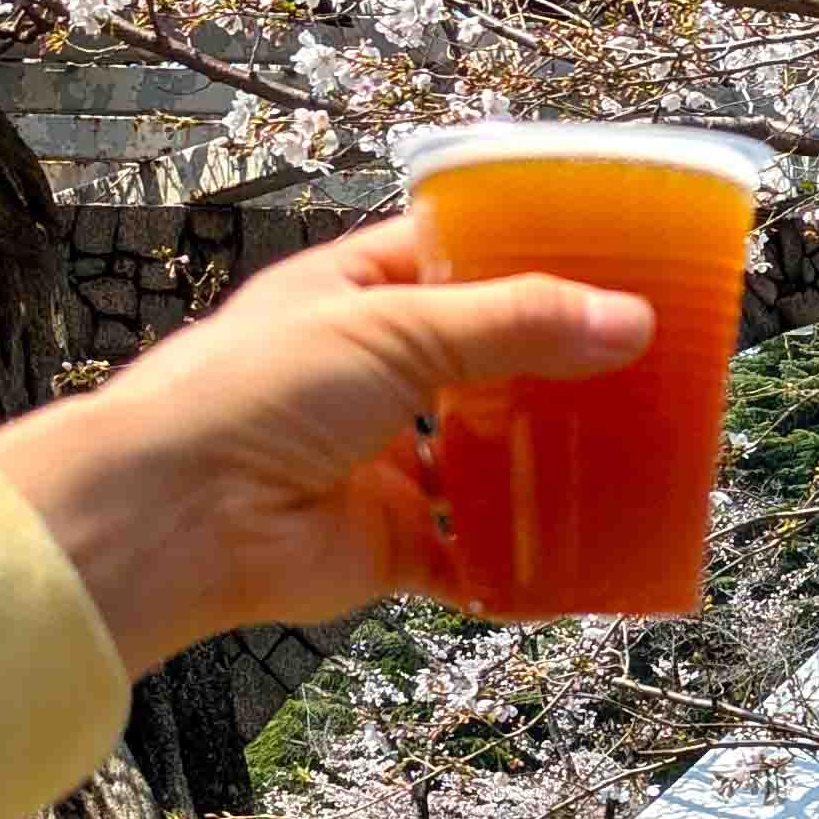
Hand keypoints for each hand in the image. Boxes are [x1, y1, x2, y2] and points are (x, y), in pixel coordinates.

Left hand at [0, 215, 654, 672]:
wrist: (176, 517)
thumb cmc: (253, 392)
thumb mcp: (394, 328)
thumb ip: (514, 323)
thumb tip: (626, 319)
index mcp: (354, 294)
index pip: (452, 259)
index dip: (524, 259)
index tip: (609, 263)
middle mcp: (366, 374)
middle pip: (480, 363)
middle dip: (551, 369)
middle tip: (641, 366)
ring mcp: (377, 460)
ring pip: (480, 459)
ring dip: (543, 462)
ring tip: (632, 451)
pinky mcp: (385, 542)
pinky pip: (467, 554)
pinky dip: (517, 559)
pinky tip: (580, 549)